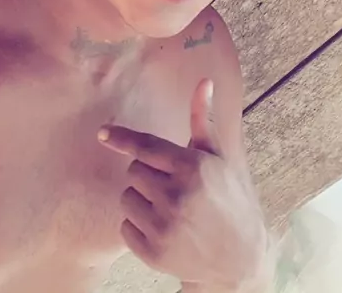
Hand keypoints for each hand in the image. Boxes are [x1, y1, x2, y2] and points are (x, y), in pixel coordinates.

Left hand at [98, 79, 266, 287]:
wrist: (239, 258)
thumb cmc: (229, 198)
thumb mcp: (219, 157)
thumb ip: (202, 120)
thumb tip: (203, 82)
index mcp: (192, 168)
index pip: (146, 146)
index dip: (122, 138)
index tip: (102, 133)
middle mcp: (176, 196)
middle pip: (133, 170)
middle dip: (148, 172)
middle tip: (172, 183)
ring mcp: (163, 227)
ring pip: (126, 197)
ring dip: (142, 199)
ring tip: (170, 207)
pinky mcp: (153, 252)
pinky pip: (125, 226)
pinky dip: (139, 225)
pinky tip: (165, 228)